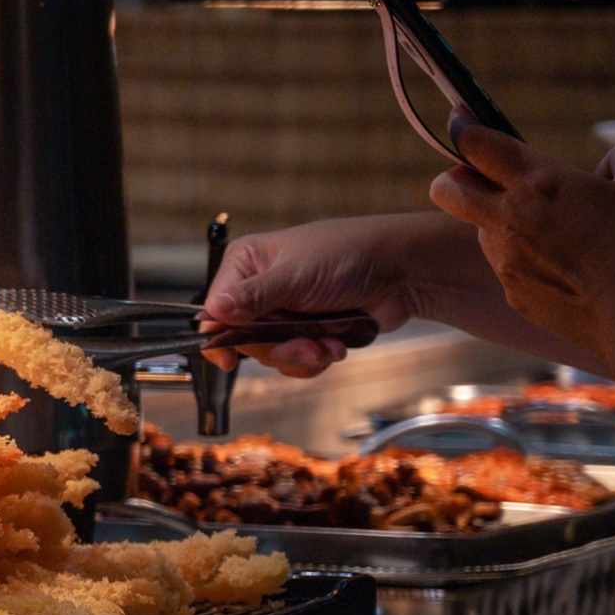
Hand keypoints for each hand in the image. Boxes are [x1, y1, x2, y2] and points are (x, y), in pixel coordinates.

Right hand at [198, 215, 444, 376]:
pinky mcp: (309, 331)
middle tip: (302, 344)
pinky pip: (297, 360)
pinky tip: (336, 345)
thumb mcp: (293, 276)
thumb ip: (251, 297)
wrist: (403, 271)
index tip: (227, 360)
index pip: (215, 309)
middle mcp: (262, 289)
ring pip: (272, 354)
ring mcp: (286, 312)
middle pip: (244, 339)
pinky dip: (317, 358)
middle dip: (275, 348)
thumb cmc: (349, 254)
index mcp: (247, 264)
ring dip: (301, 355)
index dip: (219, 337)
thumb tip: (212, 311)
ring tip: (326, 345)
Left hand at [430, 106, 614, 379]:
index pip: (476, 145)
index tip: (463, 122)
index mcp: (541, 185)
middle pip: (446, 188)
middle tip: (486, 177)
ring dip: (501, 220)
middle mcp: (511, 222)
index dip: (465, 129)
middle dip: (457, 177)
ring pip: (481, 228)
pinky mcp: (515, 295)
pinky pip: (507, 264)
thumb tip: (604, 166)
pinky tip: (567, 264)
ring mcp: (508, 262)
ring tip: (556, 228)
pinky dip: (525, 256)